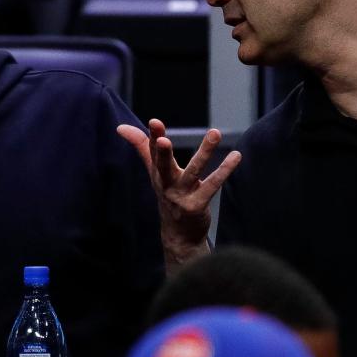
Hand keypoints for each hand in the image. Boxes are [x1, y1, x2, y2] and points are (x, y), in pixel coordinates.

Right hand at [117, 119, 241, 271]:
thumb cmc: (168, 196)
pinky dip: (225, 170)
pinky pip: (212, 185)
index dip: (151, 136)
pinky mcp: (197, 205)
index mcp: (156, 173)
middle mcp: (166, 184)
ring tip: (215, 132)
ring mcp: (181, 195)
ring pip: (193, 171)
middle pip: (163, 165)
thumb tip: (121, 127)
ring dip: (204, 152)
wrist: (178, 235)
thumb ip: (142, 147)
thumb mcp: (155, 172)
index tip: (154, 122)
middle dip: (162, 152)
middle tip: (163, 139)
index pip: (151, 152)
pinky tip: (236, 156)